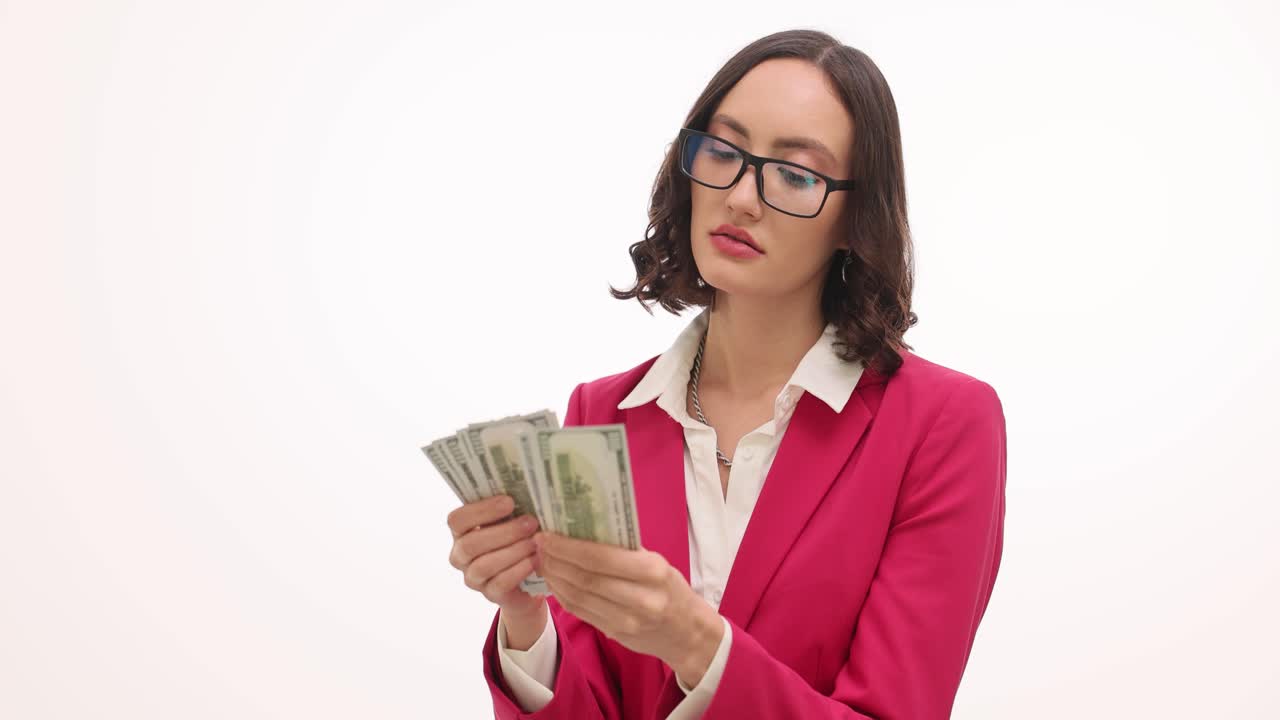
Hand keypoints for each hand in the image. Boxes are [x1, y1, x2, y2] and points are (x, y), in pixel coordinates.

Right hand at [447, 494, 544, 619]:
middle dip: (503, 532)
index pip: (457, 520)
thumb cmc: (517, 540)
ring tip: (535, 542)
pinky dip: (519, 570)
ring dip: (512, 551)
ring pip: (484, 566)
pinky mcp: (490, 594)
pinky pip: (500, 584)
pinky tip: (534, 560)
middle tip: (530, 522)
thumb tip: (526, 491)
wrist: (528, 578)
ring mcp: (473, 578)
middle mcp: (460, 556)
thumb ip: (509, 510)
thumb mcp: (510, 521)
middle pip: (470, 544)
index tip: (509, 501)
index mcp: (461, 532)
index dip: (481, 510)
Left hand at [534, 531, 723, 686]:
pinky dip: (562, 594)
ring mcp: (626, 620)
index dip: (568, 546)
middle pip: (585, 577)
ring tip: (543, 560)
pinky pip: (580, 612)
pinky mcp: (614, 633)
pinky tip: (554, 580)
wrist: (687, 633)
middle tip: (539, 544)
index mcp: (652, 571)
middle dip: (556, 559)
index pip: (600, 557)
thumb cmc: (671, 589)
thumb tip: (582, 530)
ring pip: (577, 596)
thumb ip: (624, 551)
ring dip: (554, 576)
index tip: (548, 534)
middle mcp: (640, 598)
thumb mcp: (657, 563)